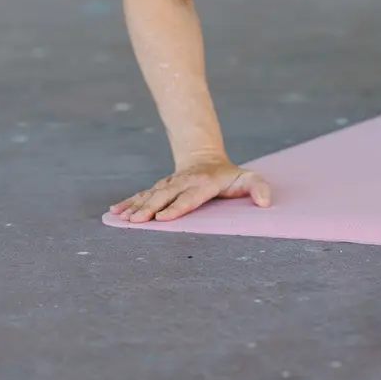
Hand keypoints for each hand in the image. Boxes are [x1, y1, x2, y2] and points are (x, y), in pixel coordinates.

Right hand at [109, 158, 272, 222]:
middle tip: (137, 221)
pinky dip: (129, 202)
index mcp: (203, 184)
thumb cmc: (229, 176)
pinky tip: (115, 212)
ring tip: (122, 218)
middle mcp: (183, 183)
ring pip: (150, 195)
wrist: (205, 158)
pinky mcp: (160, 188)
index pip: (189, 197)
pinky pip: (143, 195)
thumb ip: (258, 188)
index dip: (176, 207)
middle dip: (149, 208)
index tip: (163, 218)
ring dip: (135, 206)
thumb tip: (265, 203)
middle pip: (164, 196)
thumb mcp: (248, 178)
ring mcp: (169, 184)